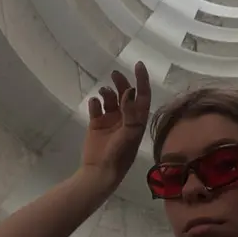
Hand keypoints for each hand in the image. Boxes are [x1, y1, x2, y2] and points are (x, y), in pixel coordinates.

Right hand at [82, 61, 150, 186]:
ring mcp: (111, 120)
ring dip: (107, 92)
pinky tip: (94, 104)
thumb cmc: (119, 155)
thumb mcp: (129, 134)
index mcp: (137, 120)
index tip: (138, 65)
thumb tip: (130, 91)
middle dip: (122, 83)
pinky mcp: (96, 124)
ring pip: (110, 99)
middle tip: (115, 74)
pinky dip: (95, 102)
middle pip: (126, 94)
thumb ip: (130, 113)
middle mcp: (125, 118)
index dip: (142, 81)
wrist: (100, 171)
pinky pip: (96, 107)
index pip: (143, 96)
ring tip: (103, 93)